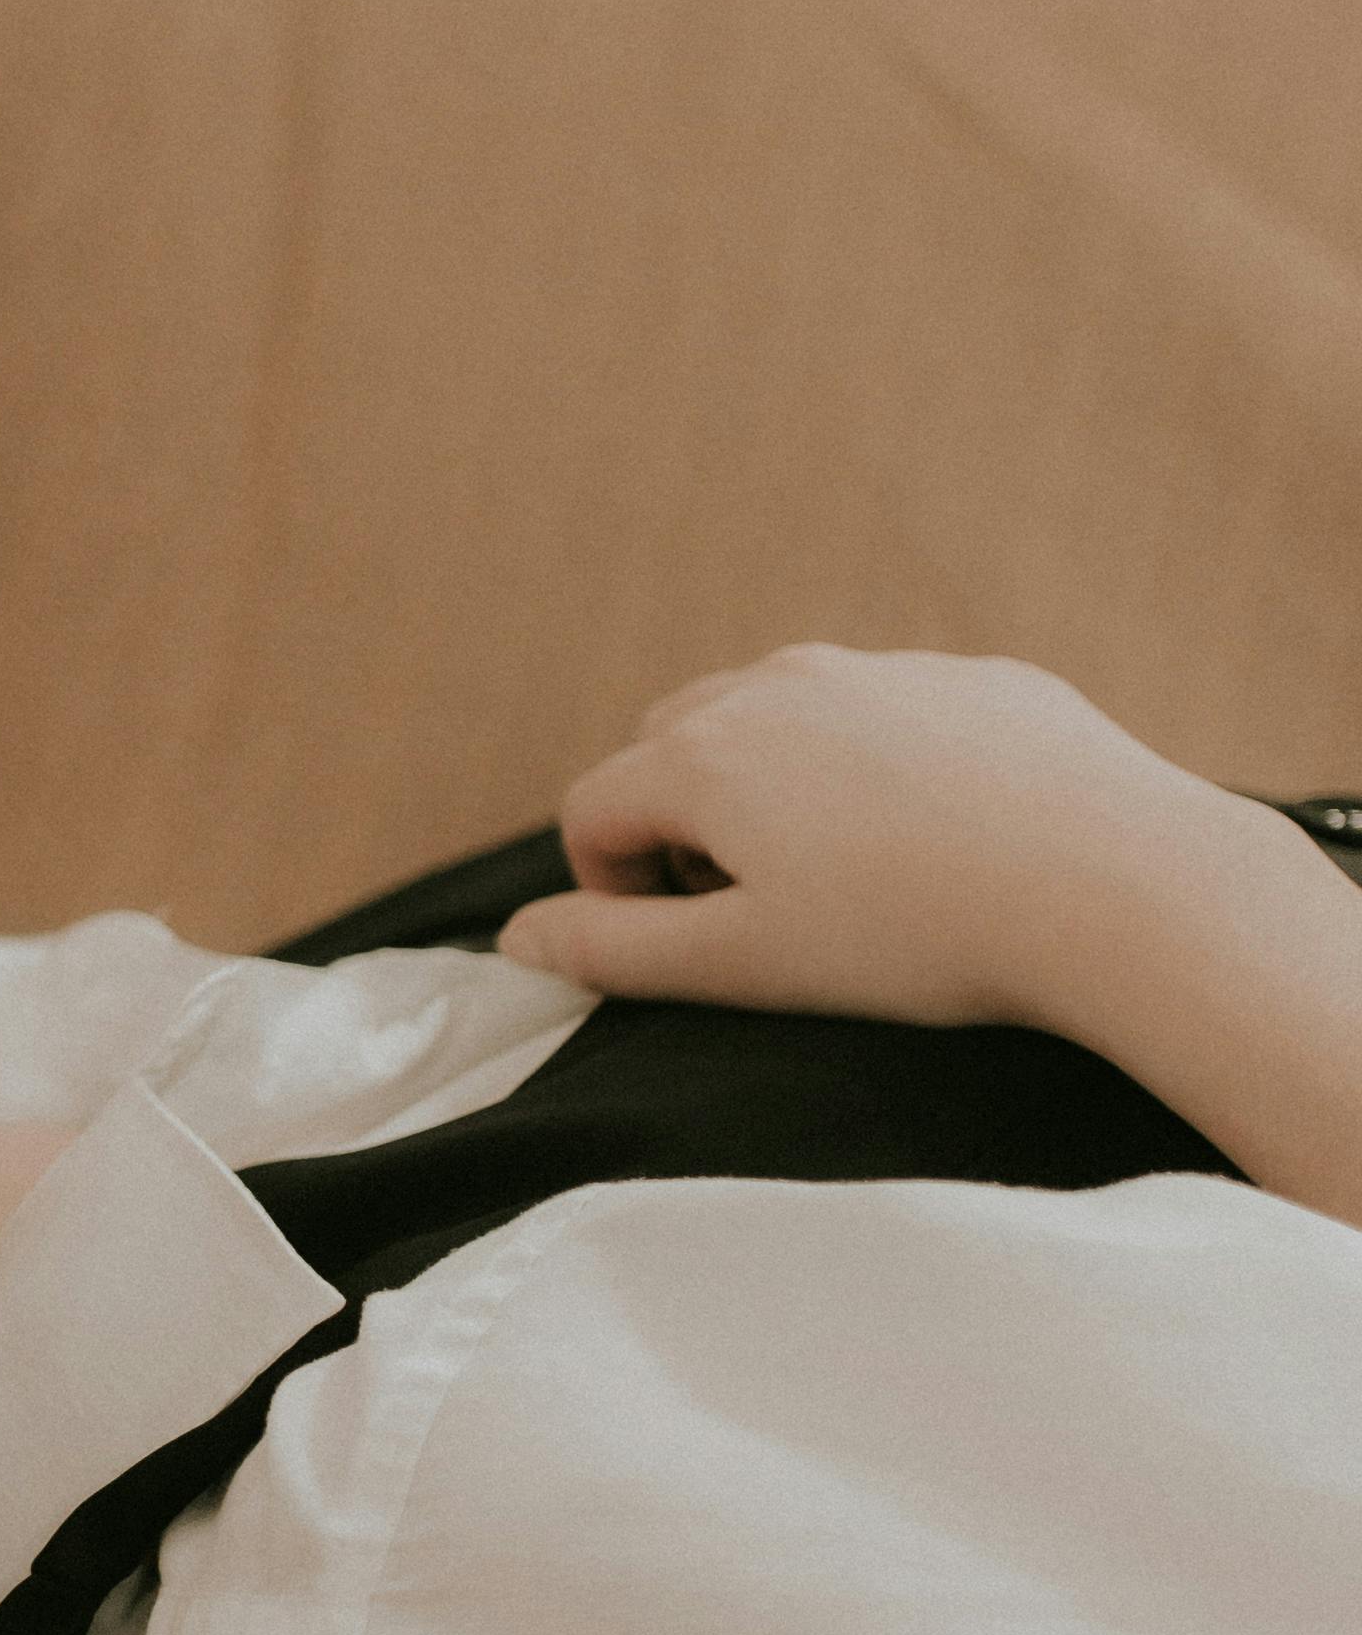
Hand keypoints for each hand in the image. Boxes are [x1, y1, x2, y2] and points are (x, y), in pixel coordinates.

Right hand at [490, 644, 1241, 1034]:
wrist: (1117, 882)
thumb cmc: (921, 937)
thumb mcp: (745, 965)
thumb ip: (613, 954)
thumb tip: (518, 940)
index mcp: (705, 754)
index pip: (593, 809)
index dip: (612, 891)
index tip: (683, 947)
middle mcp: (778, 683)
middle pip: (674, 745)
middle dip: (684, 825)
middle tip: (759, 913)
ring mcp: (882, 669)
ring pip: (782, 719)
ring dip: (777, 790)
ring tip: (852, 881)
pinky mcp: (974, 679)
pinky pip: (888, 715)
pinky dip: (881, 771)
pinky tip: (946, 845)